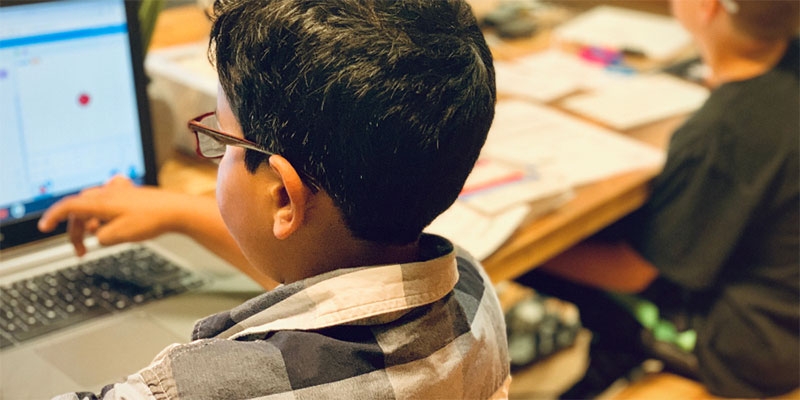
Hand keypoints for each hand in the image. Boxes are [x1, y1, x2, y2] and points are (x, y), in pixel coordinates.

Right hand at [38, 175, 188, 255]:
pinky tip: (113, 220)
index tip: (44, 227)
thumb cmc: (152, 220)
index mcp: (101, 202)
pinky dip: (106, 213)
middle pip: (80, 208)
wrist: (177, 210)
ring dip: (93, 222)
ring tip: (105, 237)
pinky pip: (110, 200)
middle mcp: (108, 192)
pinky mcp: (131, 194)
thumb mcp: (119, 236)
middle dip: (77, 229)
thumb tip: (98, 236)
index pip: (69, 206)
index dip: (53, 216)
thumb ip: (101, 237)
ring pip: (95, 205)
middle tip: (82, 250)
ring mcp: (120, 191)